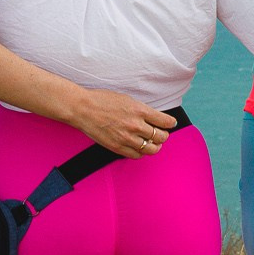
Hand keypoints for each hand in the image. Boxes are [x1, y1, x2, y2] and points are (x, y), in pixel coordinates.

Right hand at [62, 87, 180, 158]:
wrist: (82, 108)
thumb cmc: (102, 100)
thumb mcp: (126, 99)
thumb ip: (141, 109)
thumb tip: (152, 117)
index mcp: (139, 110)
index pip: (165, 121)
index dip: (170, 123)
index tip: (170, 124)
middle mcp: (136, 125)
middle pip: (160, 136)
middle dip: (164, 135)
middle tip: (162, 134)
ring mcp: (127, 138)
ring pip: (151, 148)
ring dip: (155, 146)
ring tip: (154, 143)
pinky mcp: (117, 147)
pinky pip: (137, 155)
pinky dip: (142, 152)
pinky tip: (140, 148)